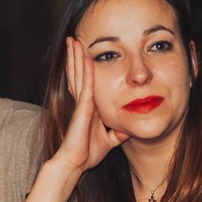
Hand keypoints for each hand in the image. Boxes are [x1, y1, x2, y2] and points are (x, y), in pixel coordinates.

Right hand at [52, 38, 127, 174]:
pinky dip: (86, 70)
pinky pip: (86, 85)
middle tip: (74, 39)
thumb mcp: (108, 141)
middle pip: (79, 73)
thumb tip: (127, 130)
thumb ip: (116, 133)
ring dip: (77, 57)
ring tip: (73, 40)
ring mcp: (82, 103)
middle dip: (76, 56)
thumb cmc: (87, 154)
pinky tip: (87, 57)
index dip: (83, 67)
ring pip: (79, 74)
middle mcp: (83, 102)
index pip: (85, 81)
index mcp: (88, 107)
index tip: (83, 52)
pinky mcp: (83, 107)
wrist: (75, 163)